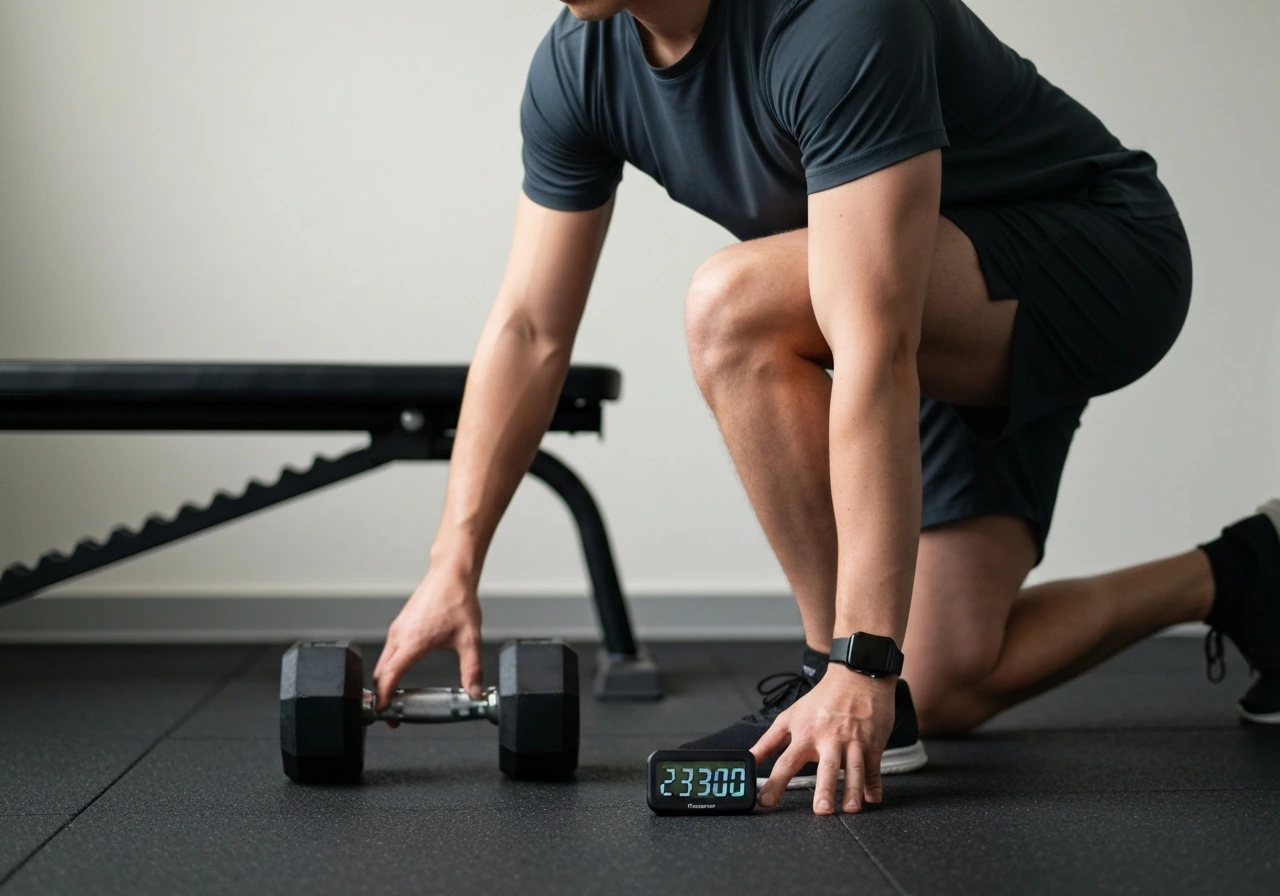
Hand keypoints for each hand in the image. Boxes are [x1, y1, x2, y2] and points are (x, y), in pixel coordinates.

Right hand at [372, 564, 483, 713]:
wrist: (451, 573)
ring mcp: (397, 629)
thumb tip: (475, 692)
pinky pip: (388, 651)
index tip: (384, 714)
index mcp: (412, 641)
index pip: (389, 677)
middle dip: (381, 696)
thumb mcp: (470, 638)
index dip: (384, 698)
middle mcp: (399, 635)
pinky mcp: (400, 625)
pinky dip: (389, 667)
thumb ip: (472, 668)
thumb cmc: (457, 599)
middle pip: (380, 673)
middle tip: (392, 714)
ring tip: (395, 699)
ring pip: (383, 662)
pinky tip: (401, 674)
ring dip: (384, 681)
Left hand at [750, 665, 895, 814]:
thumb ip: (769, 741)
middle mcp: (829, 739)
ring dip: (853, 790)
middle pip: (826, 767)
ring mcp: (853, 742)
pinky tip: (872, 798)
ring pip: (854, 769)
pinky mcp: (872, 744)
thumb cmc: (822, 698)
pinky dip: (874, 784)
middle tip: (822, 809)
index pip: (786, 762)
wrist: (857, 675)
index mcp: (806, 734)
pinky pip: (874, 767)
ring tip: (851, 809)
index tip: (766, 801)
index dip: (774, 783)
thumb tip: (750, 758)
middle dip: (825, 789)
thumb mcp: (790, 716)